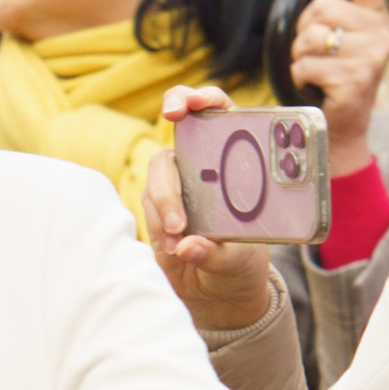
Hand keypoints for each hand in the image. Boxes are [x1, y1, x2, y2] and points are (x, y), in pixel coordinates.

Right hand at [133, 117, 281, 338]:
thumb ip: (215, 253)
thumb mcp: (238, 261)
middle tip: (175, 152)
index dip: (203, 99)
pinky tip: (174, 246)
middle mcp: (202, 166)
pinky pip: (149, 206)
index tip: (189, 104)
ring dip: (166, 206)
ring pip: (158, 178)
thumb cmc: (240, 262)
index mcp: (233, 162)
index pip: (218, 114)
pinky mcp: (157, 206)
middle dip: (170, 154)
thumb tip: (189, 246)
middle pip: (176, 142)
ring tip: (179, 238)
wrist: (218, 290)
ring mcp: (176, 185)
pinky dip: (159, 225)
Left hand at [288, 0, 388, 169]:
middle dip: (305, 30)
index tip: (326, 12)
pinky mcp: (354, 81)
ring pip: (310, 36)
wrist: (337, 131)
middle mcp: (381, 36)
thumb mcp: (339, 34)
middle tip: (318, 54)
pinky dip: (299, 79)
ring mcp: (370, 59)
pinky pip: (305, 65)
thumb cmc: (331, 80)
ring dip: (300, 57)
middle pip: (323, 5)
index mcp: (379, 19)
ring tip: (316, 73)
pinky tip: (315, 89)